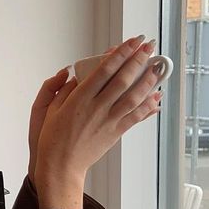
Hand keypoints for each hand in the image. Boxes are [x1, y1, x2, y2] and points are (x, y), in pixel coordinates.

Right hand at [31, 36, 162, 208]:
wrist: (61, 166)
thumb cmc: (53, 139)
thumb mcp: (51, 109)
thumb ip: (64, 90)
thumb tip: (76, 75)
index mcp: (79, 98)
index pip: (104, 70)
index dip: (120, 53)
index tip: (131, 42)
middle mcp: (96, 107)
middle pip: (123, 79)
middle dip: (138, 60)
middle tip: (149, 46)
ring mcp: (108, 120)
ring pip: (133, 96)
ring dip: (148, 80)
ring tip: (157, 67)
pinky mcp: (115, 132)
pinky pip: (135, 116)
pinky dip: (148, 106)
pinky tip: (156, 97)